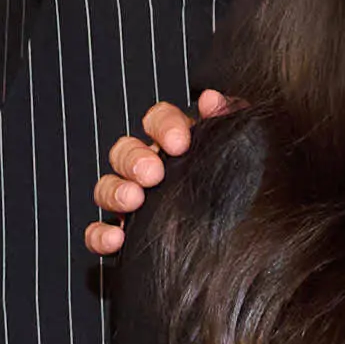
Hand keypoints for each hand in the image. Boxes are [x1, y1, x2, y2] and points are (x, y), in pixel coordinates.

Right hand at [76, 86, 232, 259]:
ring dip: (115, 190)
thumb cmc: (242, 190)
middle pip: (125, 151)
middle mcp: (150, 170)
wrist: (245, 243)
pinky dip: (100, 234)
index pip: (159, 120)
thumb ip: (229, 119)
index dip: (163, 126)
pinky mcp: (125, 236)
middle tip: (152, 173)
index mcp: (175, 145)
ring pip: (107, 187)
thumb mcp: (243, 151)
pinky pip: (98, 232)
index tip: (179, 143)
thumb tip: (212, 100)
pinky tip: (117, 238)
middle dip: (134, 159)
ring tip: (133, 200)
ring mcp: (134, 202)